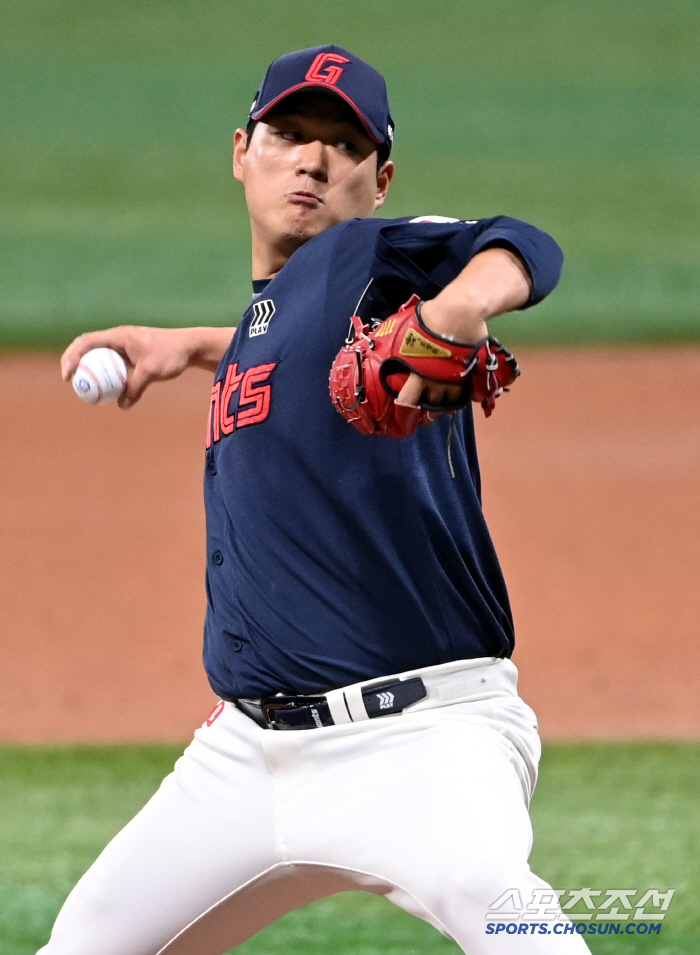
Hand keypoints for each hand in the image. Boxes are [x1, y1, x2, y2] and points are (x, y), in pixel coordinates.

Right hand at [61, 326, 232, 408]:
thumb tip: (122, 405)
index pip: (87, 342)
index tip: (68, 375)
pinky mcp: (131, 354)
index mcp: (119, 336)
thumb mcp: (151, 372)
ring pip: (100, 356)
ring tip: (82, 386)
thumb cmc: (171, 355)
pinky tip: (105, 390)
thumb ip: (135, 388)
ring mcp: (124, 346)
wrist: (190, 347)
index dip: (72, 356)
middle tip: (68, 380)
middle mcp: (119, 338)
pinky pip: (113, 364)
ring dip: (89, 368)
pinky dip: (106, 374)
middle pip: (88, 347)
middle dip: (74, 361)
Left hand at [395, 300, 483, 408]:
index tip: (404, 413)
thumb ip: (399, 349)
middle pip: (431, 404)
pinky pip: (464, 392)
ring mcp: (453, 379)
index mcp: (416, 373)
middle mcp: (434, 381)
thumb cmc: (428, 320)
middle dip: (428, 408)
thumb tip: (388, 352)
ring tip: (442, 397)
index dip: (405, 410)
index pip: (407, 401)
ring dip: (445, 401)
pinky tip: (457, 389)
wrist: (460, 312)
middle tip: (426, 407)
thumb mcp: (405, 333)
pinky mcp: (468, 374)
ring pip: (449, 401)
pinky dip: (460, 393)